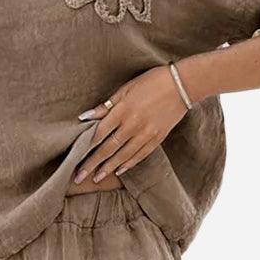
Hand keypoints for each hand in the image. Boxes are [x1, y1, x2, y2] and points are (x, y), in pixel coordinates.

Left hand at [74, 64, 189, 184]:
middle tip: (80, 176)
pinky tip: (118, 171)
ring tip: (96, 178)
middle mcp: (133, 124)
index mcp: (123, 110)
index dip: (87, 147)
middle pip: (108, 148)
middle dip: (93, 163)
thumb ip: (106, 106)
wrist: (182, 85)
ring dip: (108, 168)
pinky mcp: (157, 138)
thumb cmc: (151, 82)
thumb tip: (85, 117)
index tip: (76, 158)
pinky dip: (128, 164)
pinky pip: (140, 155)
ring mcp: (146, 133)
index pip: (100, 132)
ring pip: (123, 155)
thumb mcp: (126, 89)